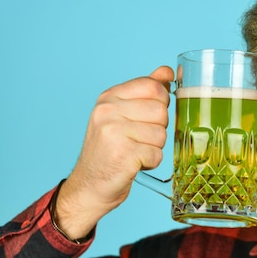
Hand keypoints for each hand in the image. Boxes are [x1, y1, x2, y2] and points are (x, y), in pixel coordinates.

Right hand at [55, 66, 173, 238]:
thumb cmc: (110, 149)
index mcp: (109, 97)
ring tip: (134, 150)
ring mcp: (113, 132)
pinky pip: (157, 154)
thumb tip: (167, 71)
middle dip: (158, 128)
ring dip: (154, 147)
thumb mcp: (122, 114)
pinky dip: (150, 162)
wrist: (89, 185)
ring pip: (162, 134)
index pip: (153, 86)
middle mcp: (108, 111)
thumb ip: (146, 91)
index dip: (160, 103)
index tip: (148, 116)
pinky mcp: (122, 155)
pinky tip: (133, 163)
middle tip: (138, 138)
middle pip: (161, 110)